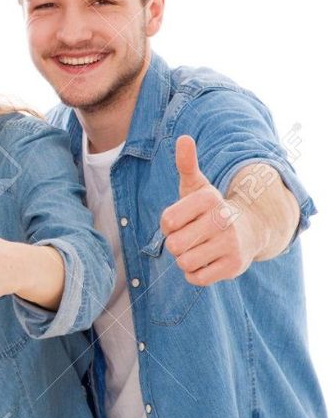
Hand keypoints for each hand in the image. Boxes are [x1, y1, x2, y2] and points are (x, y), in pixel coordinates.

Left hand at [160, 135, 256, 285]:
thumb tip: (183, 138)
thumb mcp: (197, 186)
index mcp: (209, 198)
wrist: (249, 230)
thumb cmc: (210, 209)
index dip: (168, 225)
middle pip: (174, 245)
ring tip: (200, 248)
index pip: (167, 221)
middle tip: (191, 237)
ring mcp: (231, 244)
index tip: (182, 220)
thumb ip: (187, 164)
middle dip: (176, 244)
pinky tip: (207, 261)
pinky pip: (196, 278)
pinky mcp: (234, 267)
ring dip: (185, 259)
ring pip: (184, 262)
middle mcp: (223, 219)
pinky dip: (195, 274)